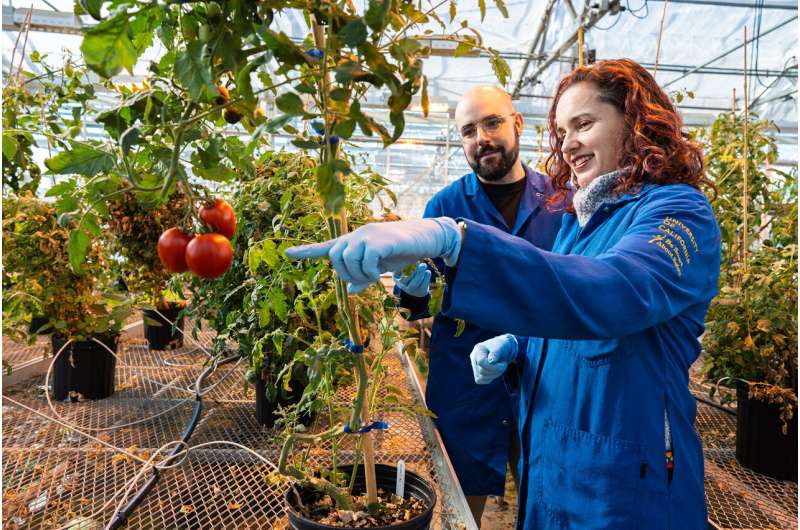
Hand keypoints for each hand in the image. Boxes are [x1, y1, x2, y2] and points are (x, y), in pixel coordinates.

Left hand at [285, 218, 460, 293]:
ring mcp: (367, 235)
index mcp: (354, 241)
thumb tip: (350, 291)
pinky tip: (381, 273)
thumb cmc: (403, 252)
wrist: (425, 238)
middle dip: (346, 274)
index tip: (287, 253)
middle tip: (364, 281)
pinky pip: (366, 261)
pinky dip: (372, 272)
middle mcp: (357, 235)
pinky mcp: (378, 239)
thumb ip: (364, 277)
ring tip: (375, 276)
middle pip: (335, 257)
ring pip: (348, 259)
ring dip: (360, 275)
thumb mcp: (381, 267)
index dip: (307, 251)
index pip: (326, 247)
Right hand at [470, 334, 518, 384]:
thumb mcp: (501, 347)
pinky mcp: (476, 372)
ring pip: (481, 377)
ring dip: (494, 375)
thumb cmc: (502, 347)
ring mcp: (474, 365)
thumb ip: (496, 353)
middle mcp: (474, 357)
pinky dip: (489, 378)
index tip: (504, 363)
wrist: (502, 349)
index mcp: (479, 348)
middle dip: (496, 370)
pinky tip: (495, 372)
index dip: (494, 366)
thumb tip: (491, 361)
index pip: (482, 362)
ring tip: (499, 368)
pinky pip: (480, 380)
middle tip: (504, 366)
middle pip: (482, 371)